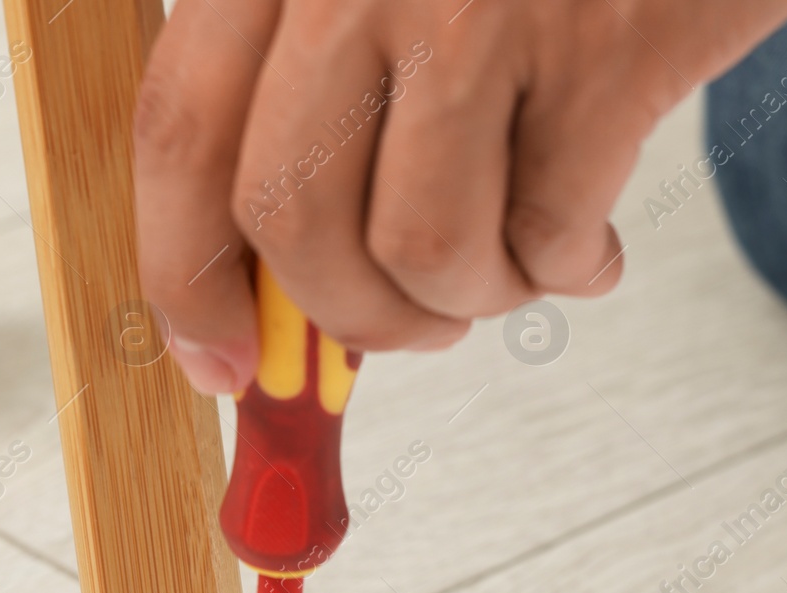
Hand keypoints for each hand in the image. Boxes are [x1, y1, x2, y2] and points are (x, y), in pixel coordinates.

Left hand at [135, 0, 786, 392]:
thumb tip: (264, 299)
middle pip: (289, 214)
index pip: (181, 131)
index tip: (214, 362)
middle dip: (349, 314)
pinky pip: (549, 236)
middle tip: (408, 324)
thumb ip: (302, 108)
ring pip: (421, 247)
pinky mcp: (605, 48)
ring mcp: (483, 4)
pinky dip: (568, 272)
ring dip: (470, 297)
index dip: (186, 274)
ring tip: (512, 264)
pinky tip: (587, 246)